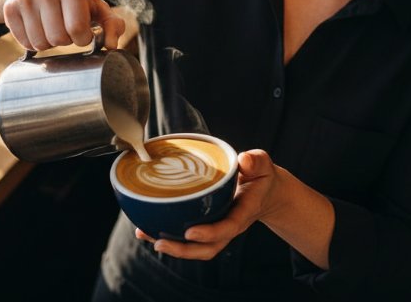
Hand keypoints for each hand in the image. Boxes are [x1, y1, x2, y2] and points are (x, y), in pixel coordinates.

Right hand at [0, 0, 124, 51]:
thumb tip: (113, 46)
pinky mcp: (10, 7)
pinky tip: (38, 29)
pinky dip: (32, 43)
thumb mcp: (97, 8)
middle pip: (57, 38)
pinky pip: (23, 42)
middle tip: (66, 29)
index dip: (82, 39)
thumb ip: (112, 25)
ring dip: (49, 43)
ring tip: (52, 28)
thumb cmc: (75, 1)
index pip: (77, 29)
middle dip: (65, 41)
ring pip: (39, 43)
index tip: (82, 32)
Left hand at [136, 149, 281, 259]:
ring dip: (170, 245)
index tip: (190, 232)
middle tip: (160, 243)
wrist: (265, 192)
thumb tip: (244, 161)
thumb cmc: (260, 177)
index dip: (209, 233)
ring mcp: (217, 228)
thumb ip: (255, 161)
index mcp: (243, 213)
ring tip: (145, 235)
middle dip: (183, 250)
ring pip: (195, 247)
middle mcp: (228, 226)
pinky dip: (167, 235)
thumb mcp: (262, 165)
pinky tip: (146, 229)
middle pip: (207, 248)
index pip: (228, 228)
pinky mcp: (206, 225)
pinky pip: (187, 237)